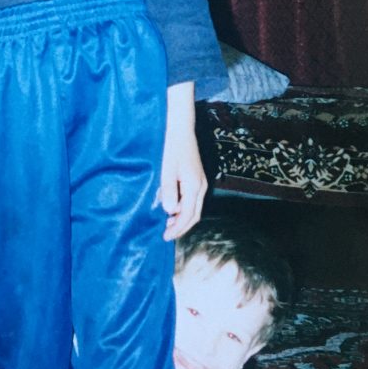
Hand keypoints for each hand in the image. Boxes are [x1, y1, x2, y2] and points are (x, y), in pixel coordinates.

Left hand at [160, 81, 206, 239]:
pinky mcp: (198, 180)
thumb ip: (169, 190)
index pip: (187, 215)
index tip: (165, 236)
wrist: (182, 132)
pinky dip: (185, 210)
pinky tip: (173, 209)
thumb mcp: (167, 170)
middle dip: (182, 227)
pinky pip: (194, 202)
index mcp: (194, 186)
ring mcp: (202, 184)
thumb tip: (170, 211)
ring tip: (168, 224)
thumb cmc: (172, 149)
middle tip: (166, 234)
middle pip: (195, 216)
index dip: (177, 228)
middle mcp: (201, 187)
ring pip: (195, 209)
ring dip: (183, 219)